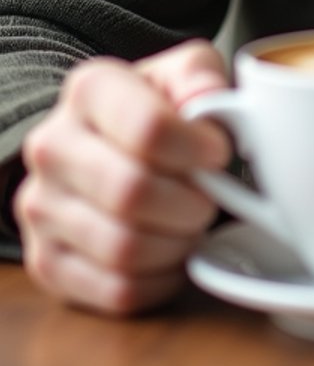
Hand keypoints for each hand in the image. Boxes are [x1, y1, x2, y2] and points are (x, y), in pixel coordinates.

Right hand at [15, 40, 231, 314]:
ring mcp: (42, 209)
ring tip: (190, 223)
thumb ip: (200, 77)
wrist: (107, 144)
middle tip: (210, 197)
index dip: (198, 149)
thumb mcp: (183, 74)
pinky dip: (160, 280)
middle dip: (191, 203)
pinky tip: (171, 254)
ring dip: (177, 243)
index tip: (219, 153)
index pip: (149, 129)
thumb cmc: (155, 110)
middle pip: (133, 193)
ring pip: (124, 249)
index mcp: (88, 90)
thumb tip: (208, 102)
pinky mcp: (46, 262)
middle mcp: (52, 147)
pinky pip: (116, 291)